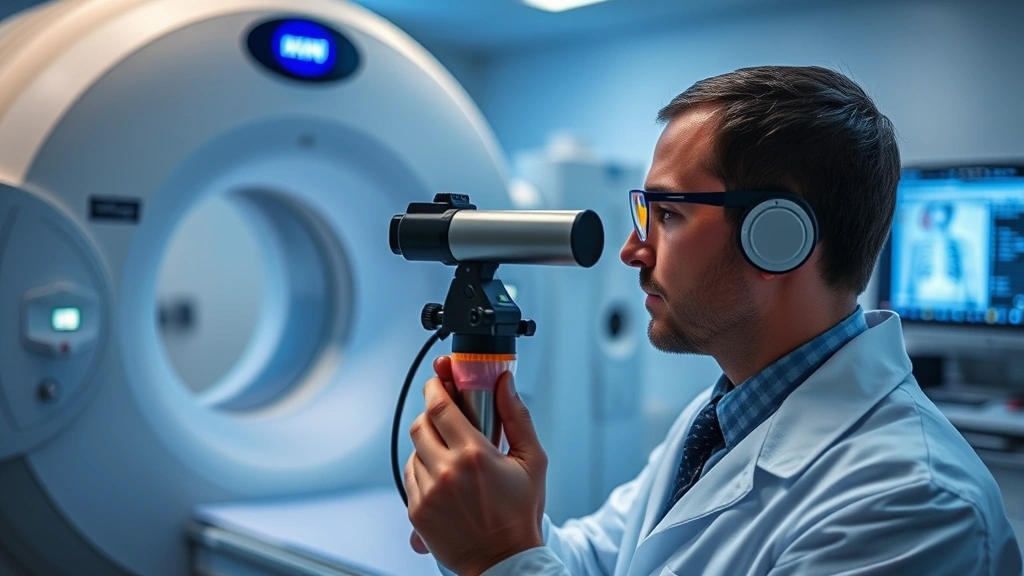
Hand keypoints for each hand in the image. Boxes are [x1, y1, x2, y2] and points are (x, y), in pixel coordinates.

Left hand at [406, 356, 547, 575]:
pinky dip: (423, 469)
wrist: (504, 562)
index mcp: (474, 454)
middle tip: (444, 413)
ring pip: (414, 450)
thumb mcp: (532, 461)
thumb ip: (516, 416)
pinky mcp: (416, 511)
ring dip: (428, 444)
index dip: (436, 387)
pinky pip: (410, 476)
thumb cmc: (521, 513)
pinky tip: (443, 476)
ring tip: (450, 453)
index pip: (439, 406)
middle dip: (430, 413)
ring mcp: (428, 492)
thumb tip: (505, 382)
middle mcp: (446, 471)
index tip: (439, 380)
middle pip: (420, 424)